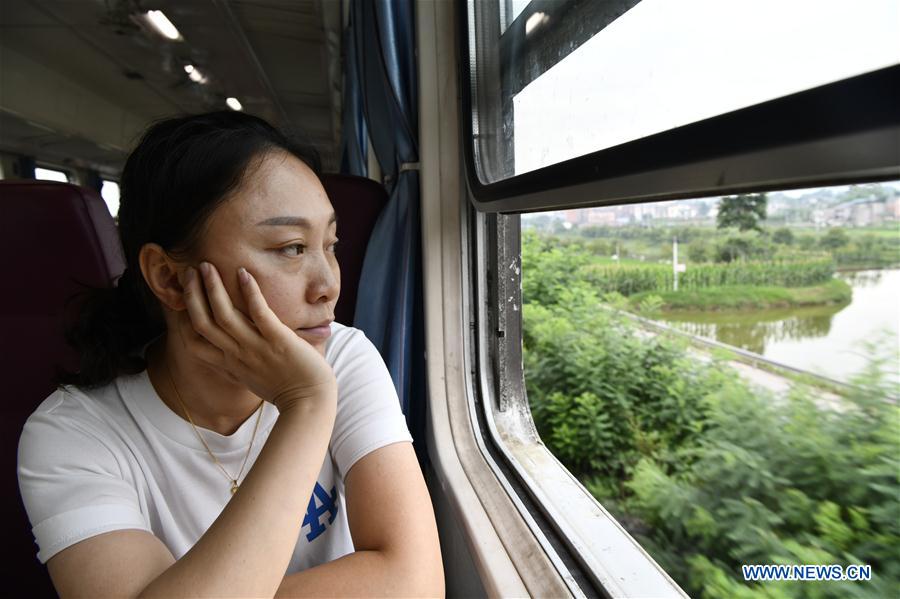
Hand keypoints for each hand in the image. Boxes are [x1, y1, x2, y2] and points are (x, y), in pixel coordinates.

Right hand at [176, 261, 335, 411]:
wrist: (310, 403)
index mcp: (231, 364)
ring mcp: (256, 347)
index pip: (195, 343)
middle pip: (202, 323)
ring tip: (207, 266)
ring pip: (224, 315)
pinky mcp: (278, 340)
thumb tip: (238, 349)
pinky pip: (259, 312)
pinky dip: (250, 292)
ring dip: (213, 288)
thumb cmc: (287, 390)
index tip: (180, 298)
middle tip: (189, 271)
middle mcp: (237, 355)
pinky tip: (244, 272)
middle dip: (192, 295)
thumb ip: (242, 362)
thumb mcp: (254, 378)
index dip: (183, 320)